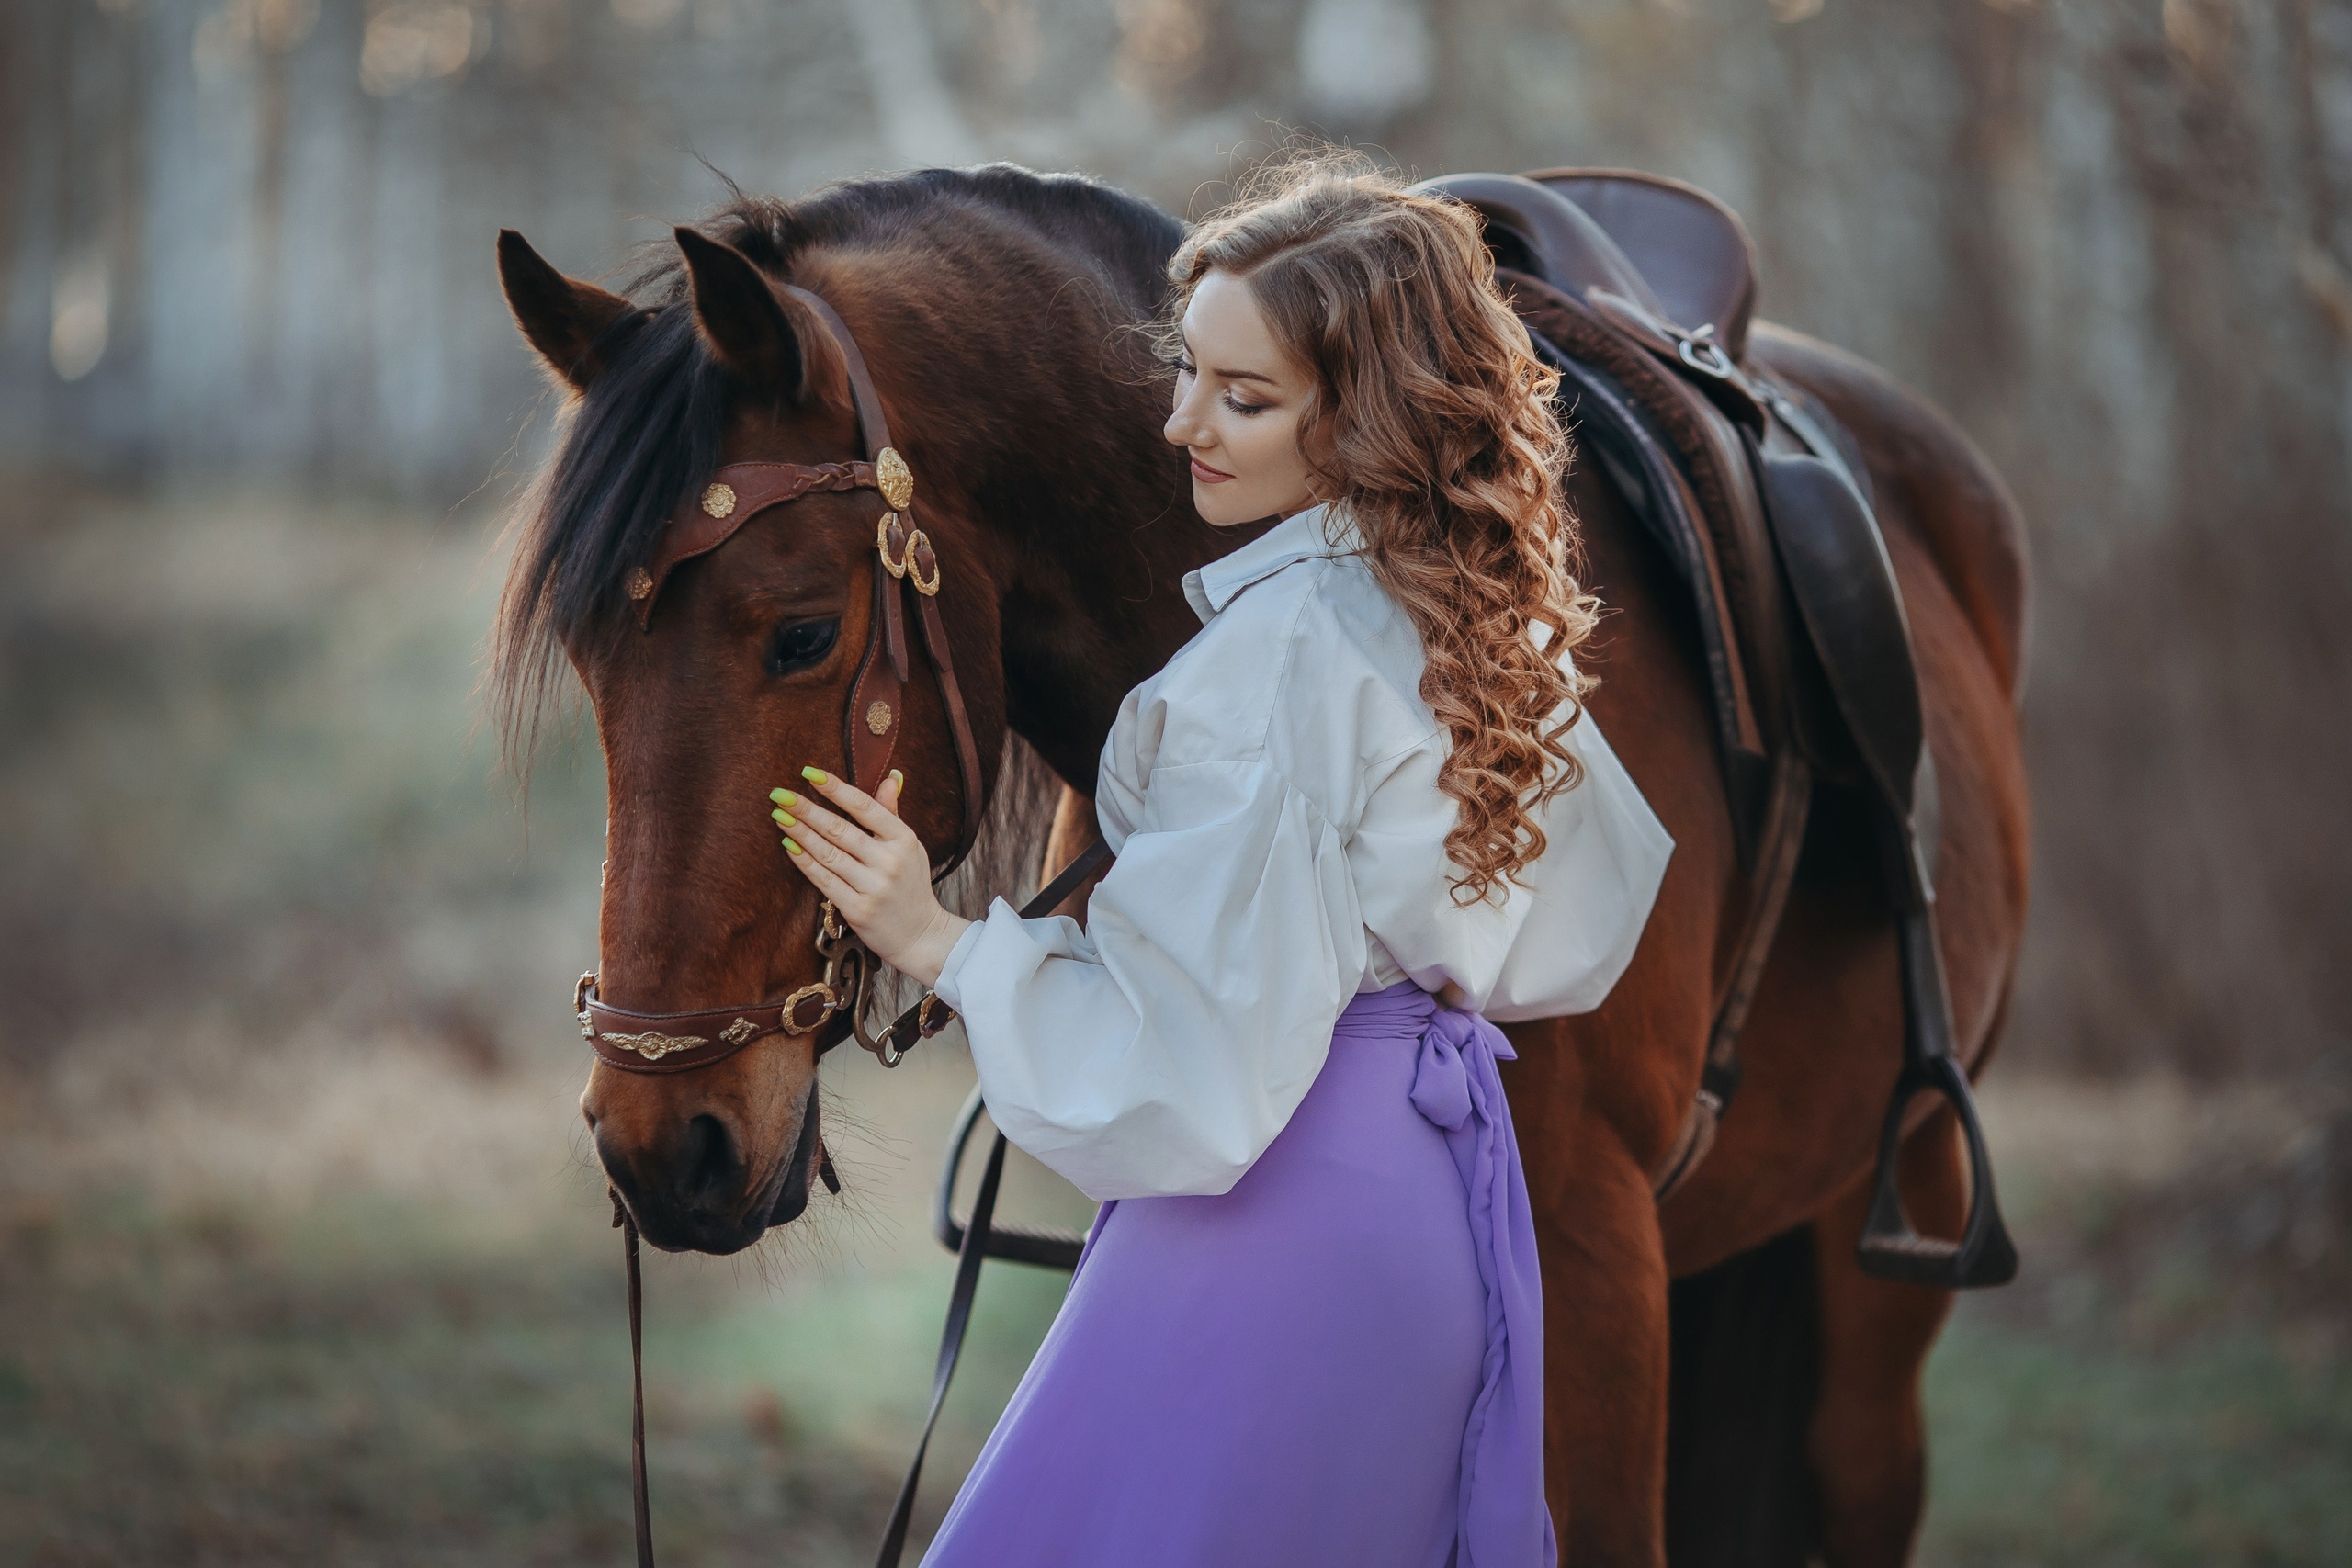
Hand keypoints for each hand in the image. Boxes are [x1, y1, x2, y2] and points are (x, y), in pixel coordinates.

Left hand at [771, 767, 971, 986]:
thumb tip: (890, 778)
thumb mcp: (910, 847)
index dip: (835, 789)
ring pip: (828, 854)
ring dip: (800, 833)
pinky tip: (789, 846)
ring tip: (779, 816)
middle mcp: (890, 862)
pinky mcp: (858, 910)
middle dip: (806, 810)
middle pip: (840, 829)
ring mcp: (874, 887)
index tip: (809, 773)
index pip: (864, 807)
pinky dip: (804, 862)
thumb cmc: (911, 886)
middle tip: (781, 794)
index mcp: (904, 840)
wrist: (921, 936)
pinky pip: (824, 880)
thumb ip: (893, 813)